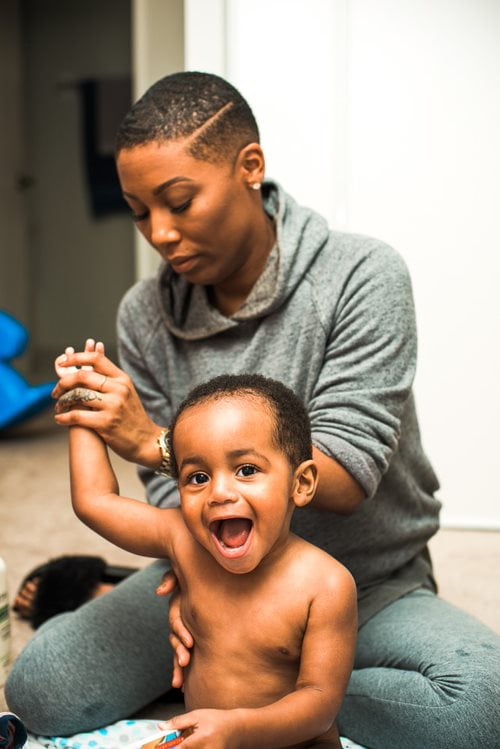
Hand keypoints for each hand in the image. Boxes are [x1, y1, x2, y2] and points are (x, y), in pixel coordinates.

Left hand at [52, 345, 158, 465]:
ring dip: (62, 401)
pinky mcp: (106, 423)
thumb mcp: (126, 392)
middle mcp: (119, 389)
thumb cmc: (131, 417)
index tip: (62, 362)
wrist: (146, 441)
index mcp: (122, 379)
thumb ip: (109, 379)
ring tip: (58, 406)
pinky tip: (60, 419)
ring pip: (77, 395)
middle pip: (82, 376)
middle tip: (55, 392)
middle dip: (63, 383)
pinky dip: (64, 417)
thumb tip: (88, 365)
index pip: (96, 359)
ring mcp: (113, 406)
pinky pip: (77, 415)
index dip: (75, 358)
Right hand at [156, 571, 193, 688]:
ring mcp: (184, 629)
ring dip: (178, 666)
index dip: (181, 632)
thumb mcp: (180, 572)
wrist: (202, 569)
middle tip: (185, 662)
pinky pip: (186, 653)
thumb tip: (159, 592)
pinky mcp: (192, 635)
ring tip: (179, 683)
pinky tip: (184, 687)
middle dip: (178, 653)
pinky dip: (184, 670)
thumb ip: (170, 578)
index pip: (176, 622)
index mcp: (177, 606)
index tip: (189, 642)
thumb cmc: (192, 569)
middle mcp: (179, 620)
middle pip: (175, 640)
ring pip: (178, 650)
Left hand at [159, 708, 242, 748]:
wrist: (237, 729)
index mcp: (203, 738)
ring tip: (186, 742)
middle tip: (173, 744)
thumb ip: (179, 722)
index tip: (160, 747)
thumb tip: (161, 727)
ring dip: (185, 748)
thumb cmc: (217, 720)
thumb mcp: (197, 715)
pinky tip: (192, 745)